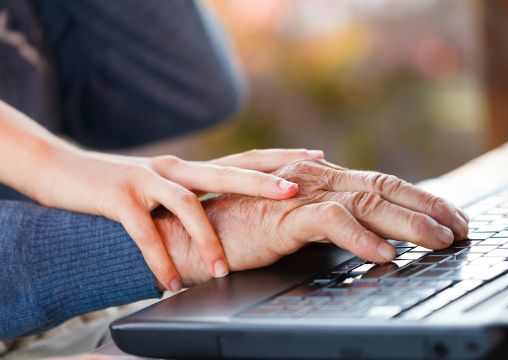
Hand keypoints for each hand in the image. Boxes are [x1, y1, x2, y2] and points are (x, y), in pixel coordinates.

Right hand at [28, 147, 322, 291]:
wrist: (62, 170)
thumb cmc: (120, 186)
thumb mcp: (164, 188)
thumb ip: (195, 196)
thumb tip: (230, 217)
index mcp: (189, 168)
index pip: (243, 158)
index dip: (279, 158)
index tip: (316, 156)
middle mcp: (174, 169)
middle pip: (227, 170)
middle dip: (262, 181)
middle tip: (295, 191)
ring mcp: (146, 180)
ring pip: (187, 204)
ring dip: (206, 240)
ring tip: (221, 271)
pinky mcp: (118, 197)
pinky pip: (143, 232)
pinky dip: (157, 259)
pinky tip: (168, 283)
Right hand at [155, 159, 467, 285]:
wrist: (187, 229)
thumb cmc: (236, 225)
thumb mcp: (291, 216)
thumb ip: (324, 209)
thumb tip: (360, 218)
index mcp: (321, 177)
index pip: (383, 184)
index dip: (422, 199)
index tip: (453, 217)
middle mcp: (315, 177)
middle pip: (384, 188)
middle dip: (430, 208)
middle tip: (462, 228)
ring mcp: (298, 193)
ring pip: (366, 202)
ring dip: (407, 223)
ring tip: (440, 242)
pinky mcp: (279, 215)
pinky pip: (328, 222)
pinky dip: (360, 238)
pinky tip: (384, 256)